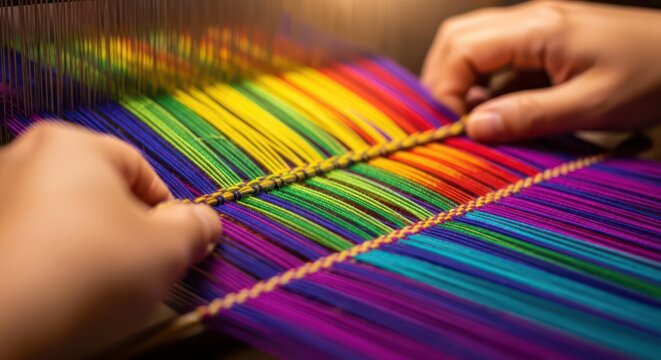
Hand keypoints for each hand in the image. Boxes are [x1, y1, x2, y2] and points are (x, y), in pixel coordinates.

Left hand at [0, 123, 220, 357]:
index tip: (172, 247)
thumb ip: (196, 227)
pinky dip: (53, 259)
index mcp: (71, 145)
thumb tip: (204, 221)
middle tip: (138, 268)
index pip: (141, 171)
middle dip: (126, 229)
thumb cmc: (89, 273)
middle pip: (101, 192)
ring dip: (90, 245)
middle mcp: (25, 156)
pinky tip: (60, 290)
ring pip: (66, 217)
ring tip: (97, 284)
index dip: (166, 212)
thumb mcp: (166, 250)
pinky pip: (34, 238)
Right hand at [421, 1, 660, 141]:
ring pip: (473, 42)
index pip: (460, 49)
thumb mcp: (591, 105)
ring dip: (463, 80)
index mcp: (537, 28)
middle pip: (457, 37)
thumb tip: (475, 127)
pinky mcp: (547, 39)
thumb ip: (528, 115)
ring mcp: (538, 25)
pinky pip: (499, 55)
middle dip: (445, 80)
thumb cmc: (654, 76)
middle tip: (456, 120)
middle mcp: (531, 18)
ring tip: (476, 116)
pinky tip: (500, 108)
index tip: (458, 127)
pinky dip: (488, 82)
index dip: (446, 90)